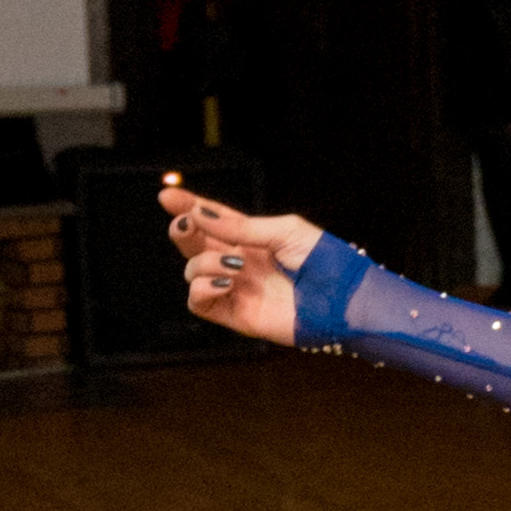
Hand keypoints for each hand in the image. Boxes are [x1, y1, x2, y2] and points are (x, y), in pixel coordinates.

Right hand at [159, 181, 319, 349]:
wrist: (342, 301)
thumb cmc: (325, 261)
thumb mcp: (285, 231)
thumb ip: (242, 227)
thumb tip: (201, 215)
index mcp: (254, 238)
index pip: (214, 220)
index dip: (189, 207)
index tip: (167, 196)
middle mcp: (240, 261)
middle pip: (196, 243)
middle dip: (183, 231)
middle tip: (185, 224)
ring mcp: (236, 288)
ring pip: (193, 271)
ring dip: (203, 263)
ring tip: (235, 266)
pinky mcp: (235, 314)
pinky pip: (199, 302)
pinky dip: (202, 288)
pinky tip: (225, 282)